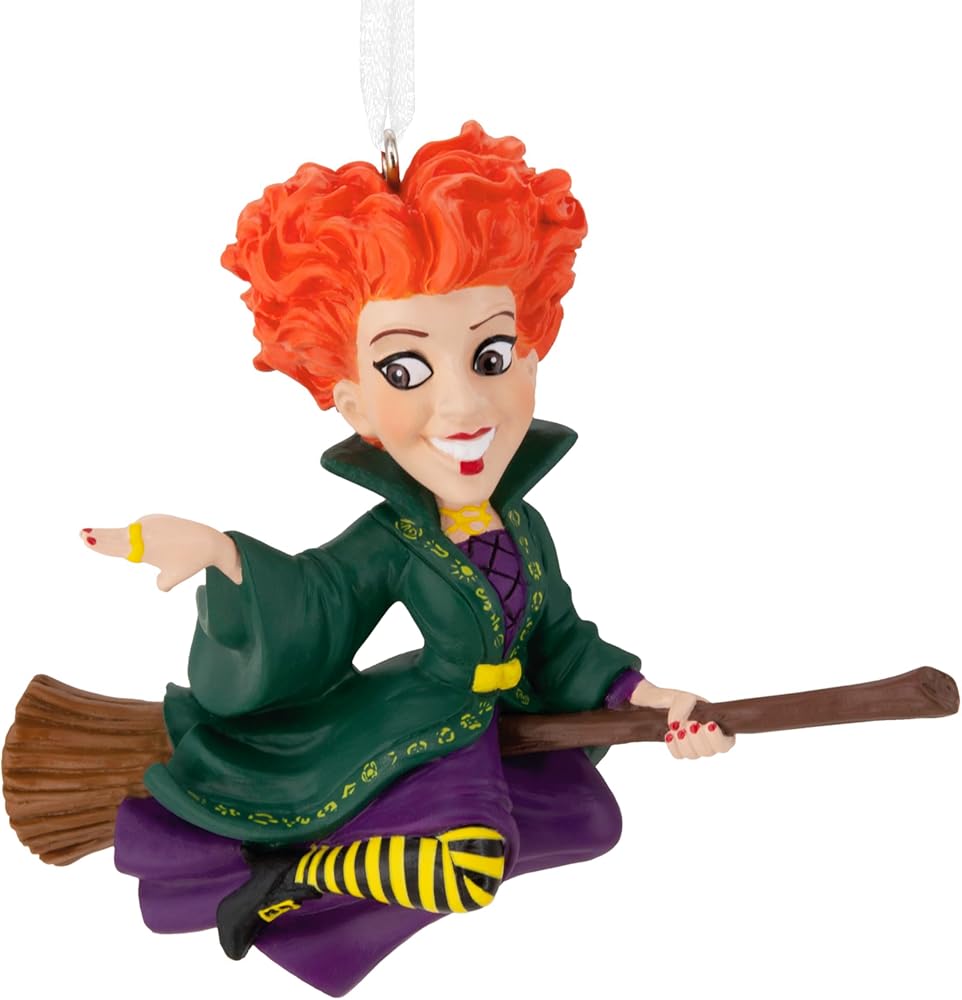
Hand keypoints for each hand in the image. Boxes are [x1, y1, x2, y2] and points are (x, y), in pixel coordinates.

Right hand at [79, 514, 241, 590]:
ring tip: (90, 534)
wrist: (209, 542)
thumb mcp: (172, 578)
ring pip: (128, 531)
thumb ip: (160, 584)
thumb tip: (160, 586)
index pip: (116, 547)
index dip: (100, 544)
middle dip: (98, 535)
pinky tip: (145, 539)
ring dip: (116, 535)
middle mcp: (145, 535)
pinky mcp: (158, 517)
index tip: (85, 538)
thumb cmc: (190, 562)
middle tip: (82, 534)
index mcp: (144, 550)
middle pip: (115, 535)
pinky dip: (139, 533)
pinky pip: (142, 527)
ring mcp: (150, 523)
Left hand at [629, 679, 735, 759]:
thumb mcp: (683, 697)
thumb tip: (676, 724)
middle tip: (690, 724)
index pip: (726, 743)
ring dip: (685, 743)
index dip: (718, 738)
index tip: (708, 725)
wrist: (659, 704)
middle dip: (698, 739)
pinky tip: (669, 735)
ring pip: (694, 755)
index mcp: (717, 726)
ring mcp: (693, 746)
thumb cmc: (679, 700)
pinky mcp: (680, 749)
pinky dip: (673, 746)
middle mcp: (707, 739)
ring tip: (677, 729)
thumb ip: (683, 705)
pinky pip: (679, 755)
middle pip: (709, 752)